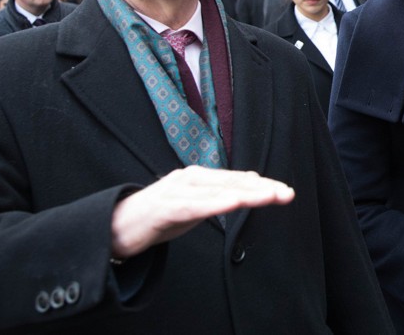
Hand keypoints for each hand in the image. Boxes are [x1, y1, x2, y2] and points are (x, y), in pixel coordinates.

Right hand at [110, 167, 294, 259]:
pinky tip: (233, 204)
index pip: (237, 180)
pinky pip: (194, 206)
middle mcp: (190, 178)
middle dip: (261, 189)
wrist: (116, 226)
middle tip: (287, 193)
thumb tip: (247, 186)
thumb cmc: (157, 216)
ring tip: (268, 197)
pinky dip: (214, 204)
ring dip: (245, 194)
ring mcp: (176, 190)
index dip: (262, 186)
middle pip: (232, 183)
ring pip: (217, 192)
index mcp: (199, 178)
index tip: (286, 192)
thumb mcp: (194, 205)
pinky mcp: (165, 207)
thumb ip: (218, 196)